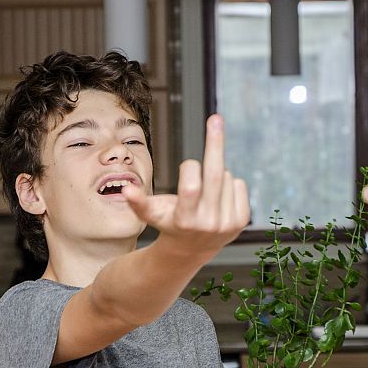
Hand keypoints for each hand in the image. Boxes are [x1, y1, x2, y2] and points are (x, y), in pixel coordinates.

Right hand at [122, 114, 249, 255]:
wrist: (193, 249)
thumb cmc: (169, 223)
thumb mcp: (152, 214)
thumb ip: (138, 202)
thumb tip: (125, 189)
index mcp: (185, 220)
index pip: (192, 187)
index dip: (190, 168)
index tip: (188, 164)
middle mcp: (209, 223)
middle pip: (216, 175)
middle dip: (215, 143)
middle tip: (215, 118)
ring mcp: (227, 223)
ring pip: (226, 176)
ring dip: (216, 174)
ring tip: (206, 192)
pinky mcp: (241, 220)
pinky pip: (239, 184)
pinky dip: (229, 182)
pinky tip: (218, 196)